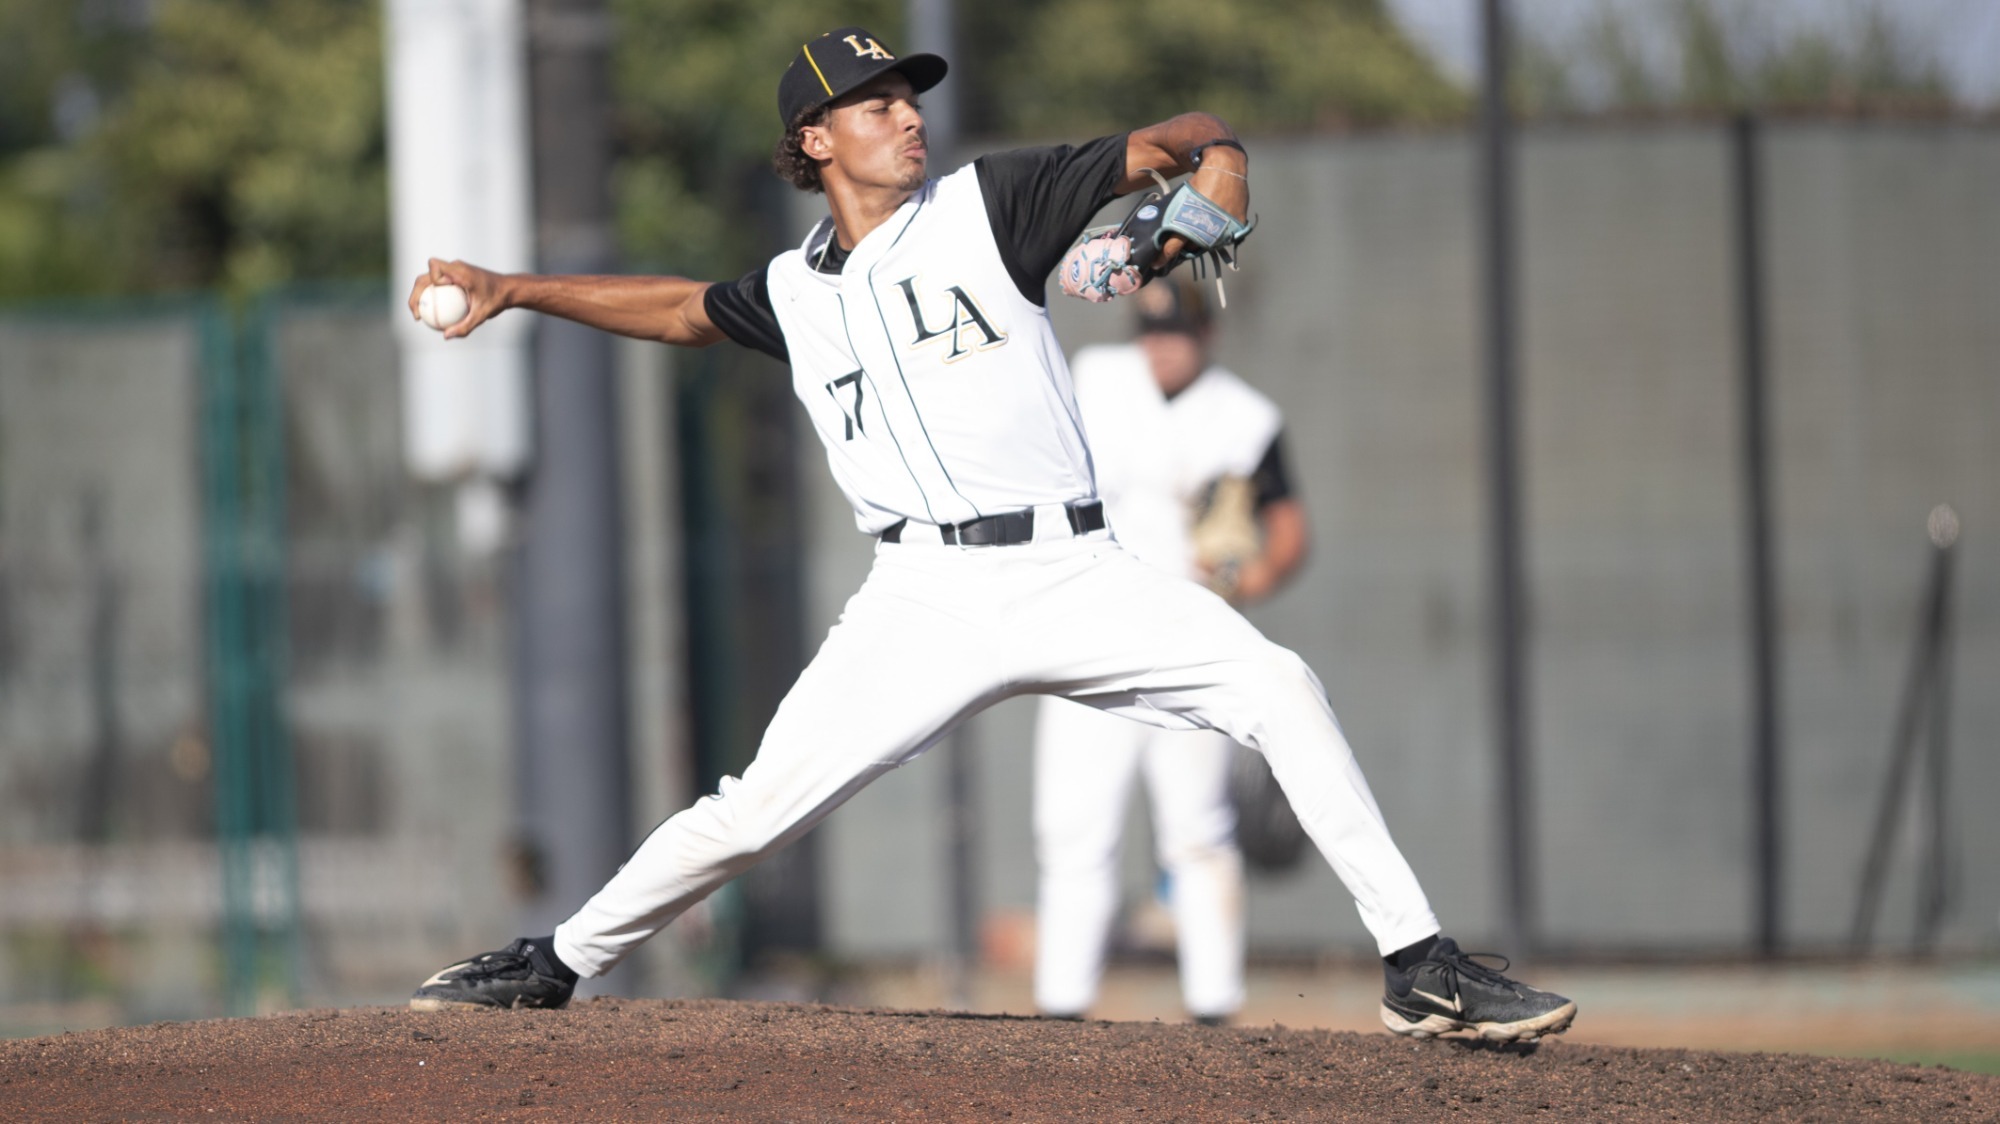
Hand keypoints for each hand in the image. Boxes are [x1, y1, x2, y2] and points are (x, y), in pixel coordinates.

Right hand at [408, 258, 507, 339]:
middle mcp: (454, 268)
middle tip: (416, 314)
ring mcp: (453, 272)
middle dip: (416, 292)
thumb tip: (445, 336)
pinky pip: (438, 286)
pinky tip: (431, 316)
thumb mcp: (482, 315)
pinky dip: (432, 298)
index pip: (435, 266)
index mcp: (460, 270)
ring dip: (421, 295)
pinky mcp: (454, 277)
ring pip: (429, 280)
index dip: (433, 278)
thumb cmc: (497, 300)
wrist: (508, 290)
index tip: (441, 291)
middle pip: (426, 275)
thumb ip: (465, 326)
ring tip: (419, 316)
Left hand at [1160, 148, 1248, 262]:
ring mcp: (1224, 230)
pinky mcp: (1237, 225)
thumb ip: (1174, 218)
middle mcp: (1207, 231)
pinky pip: (1226, 236)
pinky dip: (1220, 233)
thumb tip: (1163, 233)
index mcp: (1188, 223)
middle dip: (1185, 247)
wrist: (1224, 166)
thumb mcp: (1181, 200)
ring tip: (1200, 228)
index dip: (1163, 257)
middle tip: (1182, 241)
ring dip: (1203, 240)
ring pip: (1210, 244)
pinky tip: (1216, 223)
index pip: (1172, 248)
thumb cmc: (1199, 182)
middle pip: (1193, 248)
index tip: (1156, 264)